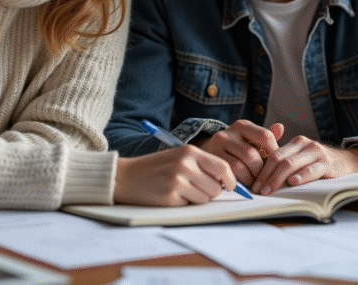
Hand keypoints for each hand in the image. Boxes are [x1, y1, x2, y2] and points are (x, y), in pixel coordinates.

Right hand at [114, 145, 238, 205]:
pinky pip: (191, 205)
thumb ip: (202, 165)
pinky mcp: (170, 196)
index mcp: (190, 151)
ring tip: (181, 190)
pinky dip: (185, 204)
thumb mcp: (179, 157)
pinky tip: (171, 195)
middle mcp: (185, 164)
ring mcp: (178, 180)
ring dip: (197, 199)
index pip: (223, 167)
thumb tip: (227, 183)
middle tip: (196, 188)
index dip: (231, 180)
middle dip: (211, 192)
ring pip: (206, 198)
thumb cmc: (156, 167)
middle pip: (216, 187)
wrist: (126, 176)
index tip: (231, 187)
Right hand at [194, 120, 283, 185]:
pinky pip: (227, 174)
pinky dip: (237, 182)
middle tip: (264, 180)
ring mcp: (216, 146)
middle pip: (252, 154)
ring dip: (249, 179)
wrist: (204, 153)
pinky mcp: (208, 159)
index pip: (265, 136)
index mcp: (242, 125)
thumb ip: (264, 137)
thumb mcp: (248, 139)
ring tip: (253, 184)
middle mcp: (228, 133)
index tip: (275, 166)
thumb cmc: (233, 148)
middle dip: (260, 171)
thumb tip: (280, 128)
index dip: (273, 153)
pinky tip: (241, 184)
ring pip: (239, 166)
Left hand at [252, 137, 357, 194]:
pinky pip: (312, 169)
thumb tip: (261, 180)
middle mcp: (305, 144)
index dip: (261, 170)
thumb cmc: (319, 164)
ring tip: (269, 191)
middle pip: (278, 159)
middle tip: (259, 191)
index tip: (253, 185)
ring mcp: (316, 153)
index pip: (273, 155)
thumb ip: (286, 162)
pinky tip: (293, 182)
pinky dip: (301, 176)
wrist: (348, 162)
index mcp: (295, 142)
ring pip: (291, 164)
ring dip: (277, 179)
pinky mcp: (328, 164)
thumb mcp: (302, 158)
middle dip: (266, 176)